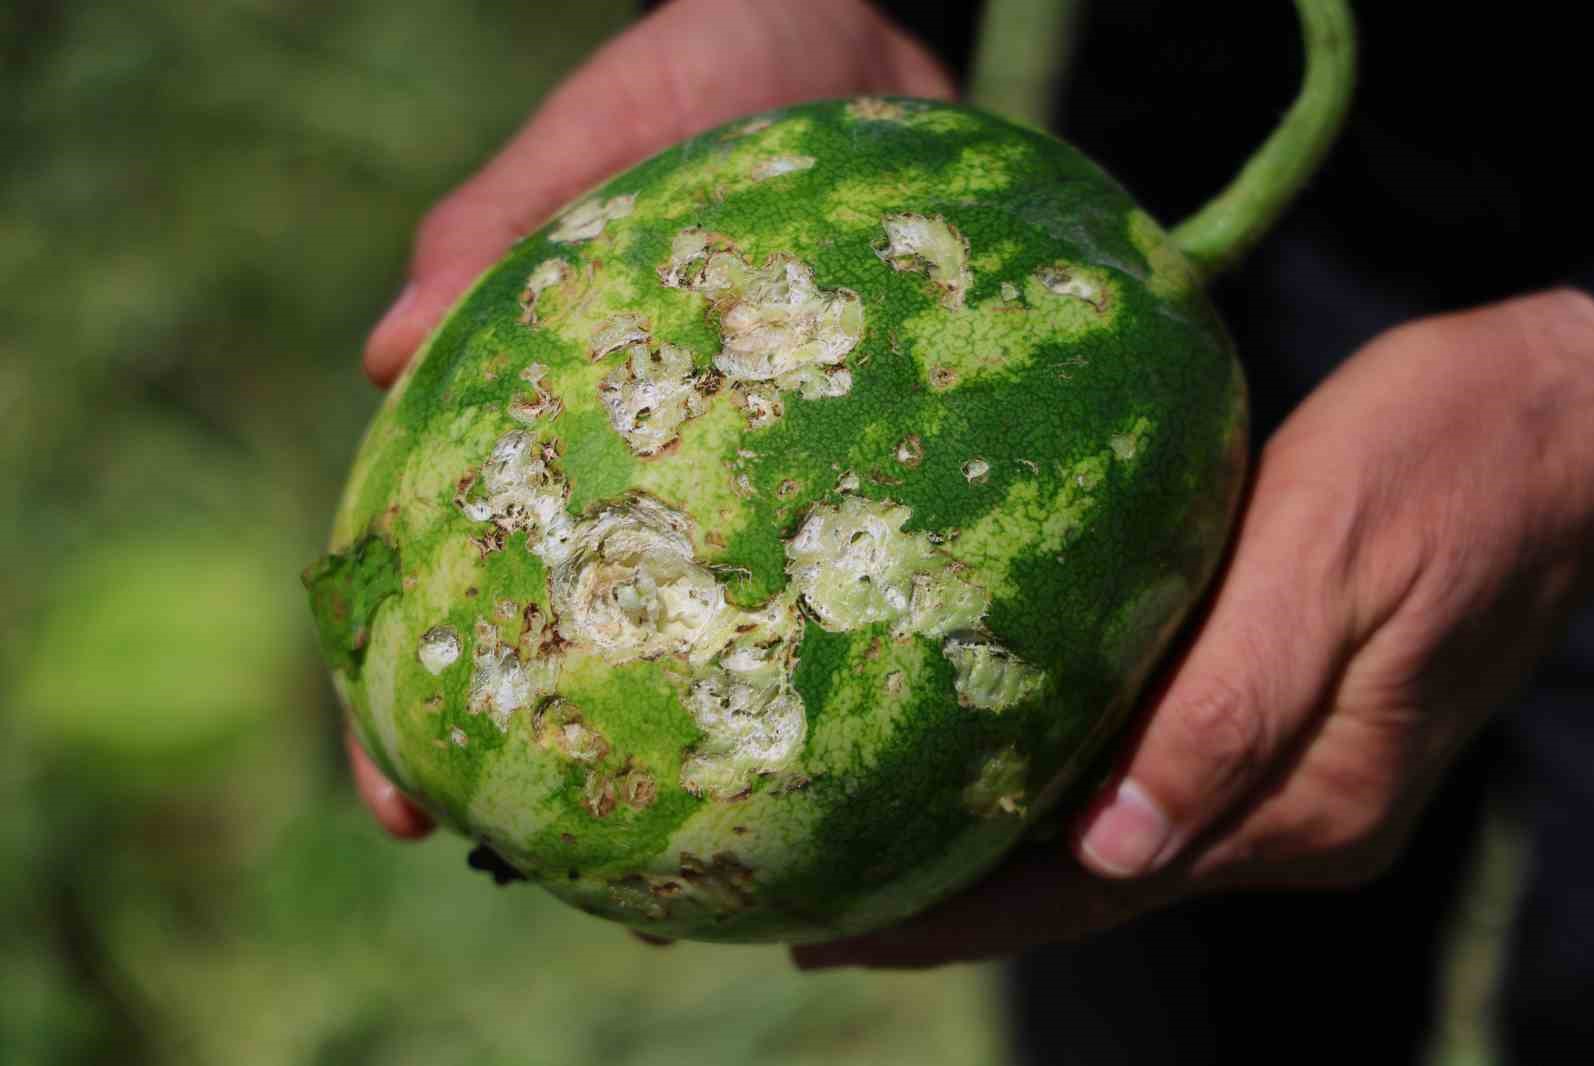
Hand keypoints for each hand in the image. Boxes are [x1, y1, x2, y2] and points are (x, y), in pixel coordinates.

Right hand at [350, 0, 954, 836]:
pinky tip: (862, 754)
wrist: (868, 51)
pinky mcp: (850, 470)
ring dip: (688, 760)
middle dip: (548, 772)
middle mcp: (637, 471)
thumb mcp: (618, 118)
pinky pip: (841, 586)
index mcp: (532, 411)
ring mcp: (746, 483)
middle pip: (562, 647)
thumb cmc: (720, 72)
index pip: (431, 576)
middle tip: (559, 875)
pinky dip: (833, 671)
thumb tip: (384, 346)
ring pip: (704, 647)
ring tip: (702, 875)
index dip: (399, 702)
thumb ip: (508, 210)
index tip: (406, 803)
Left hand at [793, 288, 1593, 969]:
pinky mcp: (1293, 723)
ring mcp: (1297, 777)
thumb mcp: (1327, 564)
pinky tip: (993, 778)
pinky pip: (1152, 783)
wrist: (1560, 425)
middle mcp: (1293, 815)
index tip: (833, 930)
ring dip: (996, 860)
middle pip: (1086, 887)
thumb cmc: (1443, 458)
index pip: (1088, 890)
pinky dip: (1057, 798)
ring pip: (1112, 844)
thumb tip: (1114, 852)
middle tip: (811, 908)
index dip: (956, 917)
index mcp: (1301, 798)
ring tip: (873, 855)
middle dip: (951, 906)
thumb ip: (1229, 713)